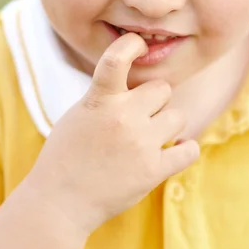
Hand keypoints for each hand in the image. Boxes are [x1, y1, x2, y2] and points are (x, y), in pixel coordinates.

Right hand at [27, 33, 199, 234]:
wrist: (59, 203)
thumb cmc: (65, 156)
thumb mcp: (78, 115)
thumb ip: (106, 97)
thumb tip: (136, 85)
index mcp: (99, 100)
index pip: (117, 58)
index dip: (131, 44)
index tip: (138, 45)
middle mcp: (122, 117)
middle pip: (162, 89)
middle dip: (154, 100)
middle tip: (141, 115)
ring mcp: (140, 144)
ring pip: (178, 116)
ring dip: (167, 124)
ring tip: (150, 137)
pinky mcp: (153, 171)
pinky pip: (189, 150)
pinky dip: (184, 150)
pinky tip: (174, 151)